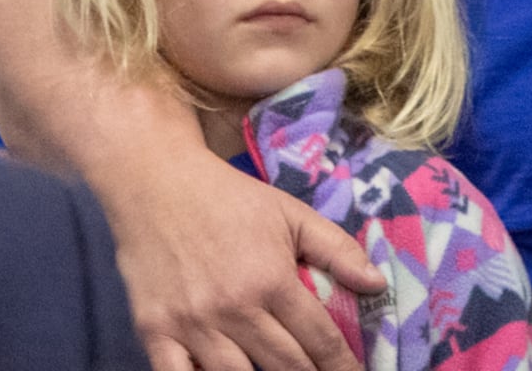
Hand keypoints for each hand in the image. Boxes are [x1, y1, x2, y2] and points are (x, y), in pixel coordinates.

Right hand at [95, 139, 379, 370]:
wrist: (153, 180)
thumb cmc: (227, 197)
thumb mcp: (289, 212)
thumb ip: (336, 249)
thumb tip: (377, 284)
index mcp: (271, 279)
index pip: (320, 340)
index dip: (342, 366)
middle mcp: (233, 308)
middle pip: (285, 367)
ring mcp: (191, 324)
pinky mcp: (154, 330)